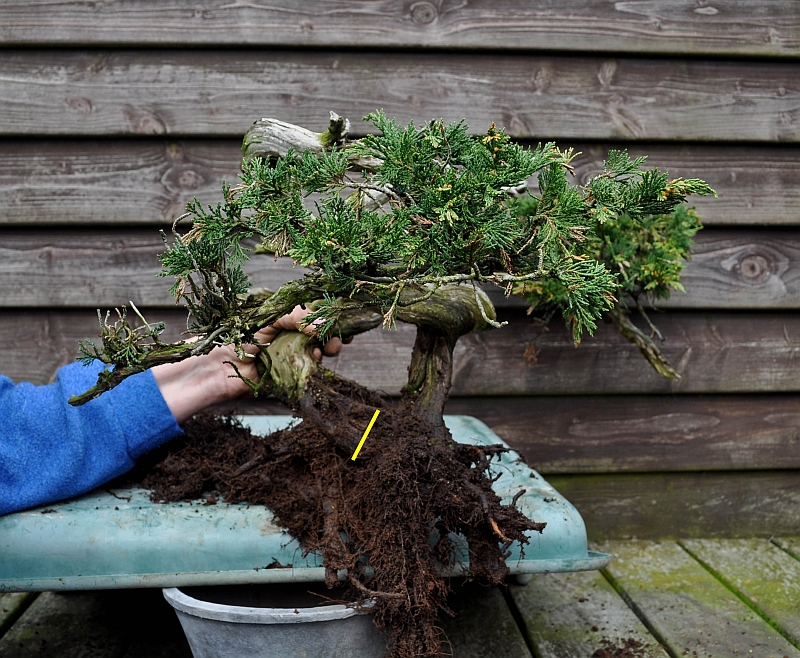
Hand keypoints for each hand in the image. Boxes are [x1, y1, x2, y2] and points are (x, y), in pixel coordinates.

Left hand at [152, 305, 347, 422]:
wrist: (218, 365)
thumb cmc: (239, 334)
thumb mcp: (270, 317)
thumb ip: (299, 317)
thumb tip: (324, 325)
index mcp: (286, 316)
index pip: (316, 314)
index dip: (331, 318)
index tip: (344, 322)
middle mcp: (291, 334)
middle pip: (322, 334)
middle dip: (332, 337)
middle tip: (336, 342)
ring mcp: (291, 354)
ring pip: (319, 352)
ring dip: (324, 352)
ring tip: (319, 352)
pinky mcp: (289, 374)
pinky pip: (308, 371)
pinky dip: (314, 367)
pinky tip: (312, 362)